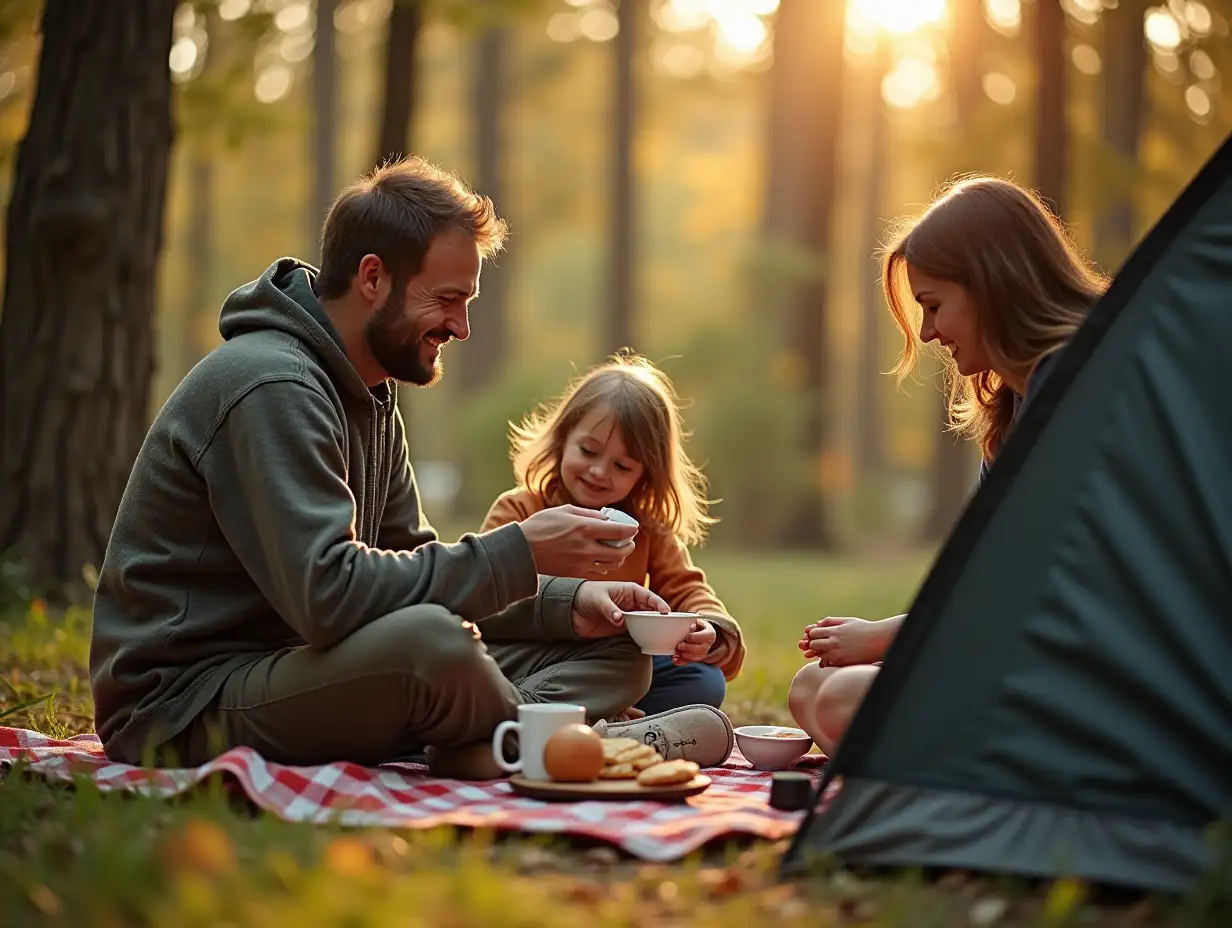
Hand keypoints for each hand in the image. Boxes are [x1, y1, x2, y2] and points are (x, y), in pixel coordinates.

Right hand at [519, 505, 638, 577]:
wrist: (522, 549)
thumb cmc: (541, 525)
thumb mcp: (565, 510)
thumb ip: (588, 514)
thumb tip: (606, 517)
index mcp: (585, 528)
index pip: (619, 531)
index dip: (631, 530)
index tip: (634, 528)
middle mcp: (586, 547)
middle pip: (620, 552)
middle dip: (629, 546)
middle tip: (629, 541)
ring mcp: (582, 562)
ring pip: (612, 564)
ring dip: (620, 558)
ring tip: (619, 551)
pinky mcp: (576, 573)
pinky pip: (598, 570)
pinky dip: (605, 565)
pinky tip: (603, 559)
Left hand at [571, 581, 667, 638]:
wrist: (571, 609)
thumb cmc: (585, 596)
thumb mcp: (598, 599)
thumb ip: (609, 609)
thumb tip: (620, 620)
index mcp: (629, 591)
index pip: (649, 597)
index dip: (659, 604)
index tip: (666, 612)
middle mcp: (632, 603)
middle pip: (650, 611)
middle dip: (659, 618)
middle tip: (668, 628)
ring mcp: (628, 616)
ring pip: (645, 623)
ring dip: (652, 629)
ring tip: (661, 637)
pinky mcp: (622, 628)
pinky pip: (636, 632)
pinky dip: (642, 637)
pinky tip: (648, 642)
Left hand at [672, 617, 715, 664]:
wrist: (694, 631)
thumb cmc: (693, 624)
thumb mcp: (693, 621)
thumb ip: (692, 623)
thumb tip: (691, 627)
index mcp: (710, 633)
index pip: (708, 636)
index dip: (696, 637)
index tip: (687, 636)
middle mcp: (708, 644)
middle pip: (703, 650)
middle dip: (689, 648)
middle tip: (680, 646)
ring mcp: (703, 652)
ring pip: (698, 658)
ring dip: (686, 656)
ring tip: (677, 652)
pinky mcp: (695, 658)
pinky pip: (690, 662)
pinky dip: (682, 661)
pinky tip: (675, 660)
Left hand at [802, 616, 890, 666]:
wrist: (879, 641)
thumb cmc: (864, 629)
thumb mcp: (847, 621)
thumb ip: (831, 621)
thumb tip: (817, 624)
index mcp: (834, 631)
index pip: (813, 633)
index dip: (813, 634)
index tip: (818, 634)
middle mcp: (834, 643)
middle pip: (813, 645)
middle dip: (814, 643)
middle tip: (821, 643)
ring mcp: (838, 655)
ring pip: (819, 655)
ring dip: (820, 653)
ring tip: (829, 650)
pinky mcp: (842, 663)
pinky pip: (827, 664)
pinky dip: (827, 661)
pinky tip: (834, 656)